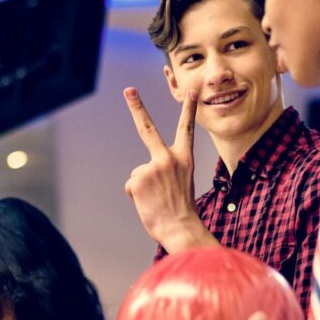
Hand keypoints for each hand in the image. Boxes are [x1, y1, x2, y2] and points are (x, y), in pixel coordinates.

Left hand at [123, 87, 213, 252]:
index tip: (191, 90)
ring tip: (156, 201)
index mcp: (184, 159)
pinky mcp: (137, 179)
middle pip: (148, 128)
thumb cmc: (182, 211)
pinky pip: (131, 186)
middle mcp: (168, 159)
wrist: (181, 229)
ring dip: (143, 188)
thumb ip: (164, 171)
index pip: (186, 129)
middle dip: (137, 106)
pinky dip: (137, 197)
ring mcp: (151, 167)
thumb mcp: (180, 184)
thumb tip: (142, 175)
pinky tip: (148, 204)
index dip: (189, 109)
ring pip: (138, 174)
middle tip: (128, 89)